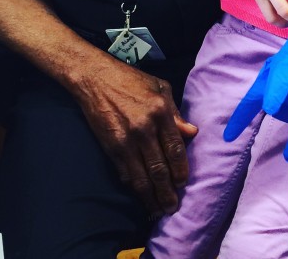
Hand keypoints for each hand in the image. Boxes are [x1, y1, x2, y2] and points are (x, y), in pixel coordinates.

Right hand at [75, 58, 197, 215]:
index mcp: (160, 111)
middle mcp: (144, 128)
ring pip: (141, 177)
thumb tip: (191, 132)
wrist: (95, 79)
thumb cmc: (131, 80)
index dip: (181, 169)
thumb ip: (176, 112)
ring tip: (158, 210)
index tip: (184, 183)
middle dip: (167, 191)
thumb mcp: (160, 87)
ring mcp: (125, 140)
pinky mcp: (110, 147)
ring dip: (151, 197)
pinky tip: (140, 196)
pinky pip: (125, 173)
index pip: (175, 148)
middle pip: (159, 168)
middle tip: (173, 206)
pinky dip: (134, 188)